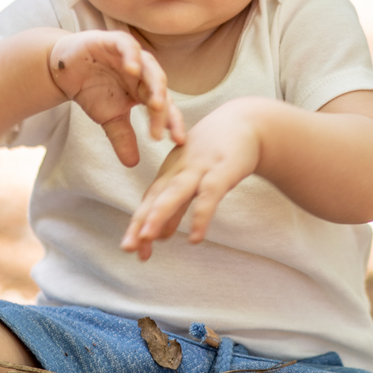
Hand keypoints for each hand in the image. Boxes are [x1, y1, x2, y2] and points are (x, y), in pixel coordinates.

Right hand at [49, 30, 184, 166]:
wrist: (65, 70)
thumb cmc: (92, 90)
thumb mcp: (109, 118)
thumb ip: (122, 137)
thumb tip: (132, 164)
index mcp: (146, 90)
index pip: (164, 107)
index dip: (172, 123)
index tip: (178, 141)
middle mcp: (143, 72)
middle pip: (159, 89)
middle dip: (162, 108)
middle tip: (162, 128)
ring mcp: (131, 56)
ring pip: (150, 67)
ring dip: (154, 84)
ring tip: (155, 103)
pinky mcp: (115, 41)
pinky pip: (128, 47)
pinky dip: (132, 56)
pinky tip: (132, 69)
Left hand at [121, 99, 262, 257]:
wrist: (245, 122)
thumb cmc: (215, 153)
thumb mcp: (192, 179)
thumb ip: (176, 208)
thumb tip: (159, 236)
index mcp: (170, 173)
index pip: (149, 202)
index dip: (137, 225)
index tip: (130, 250)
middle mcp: (179, 170)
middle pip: (155, 198)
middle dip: (139, 222)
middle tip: (127, 248)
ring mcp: (199, 168)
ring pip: (175, 192)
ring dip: (158, 214)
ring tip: (147, 237)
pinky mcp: (222, 169)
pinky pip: (209, 195)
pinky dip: (200, 216)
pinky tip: (194, 238)